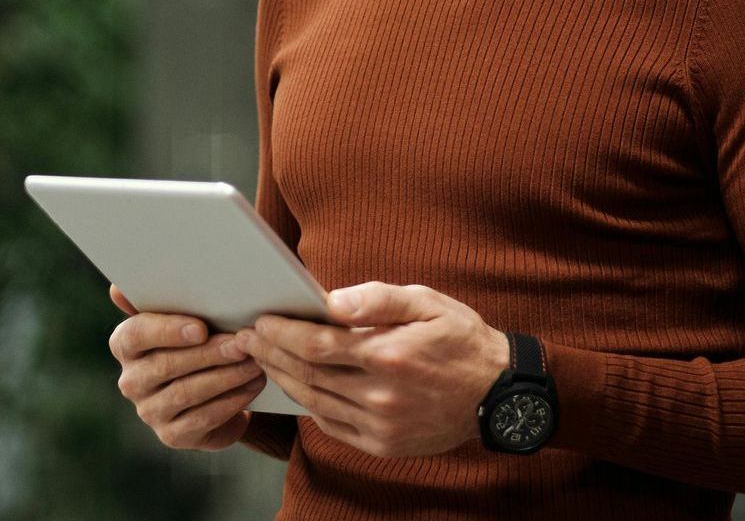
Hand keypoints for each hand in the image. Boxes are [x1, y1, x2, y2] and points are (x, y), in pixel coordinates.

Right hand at [107, 284, 265, 450]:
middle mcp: (131, 380)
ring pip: (187, 392)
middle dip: (208, 354)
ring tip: (253, 362)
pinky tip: (252, 386)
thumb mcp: (184, 317)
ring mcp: (149, 411)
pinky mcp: (172, 435)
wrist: (212, 390)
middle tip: (241, 344)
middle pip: (166, 365)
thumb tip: (119, 290)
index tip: (201, 328)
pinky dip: (231, 400)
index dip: (167, 331)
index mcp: (126, 344)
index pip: (136, 335)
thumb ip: (164, 299)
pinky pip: (203, 417)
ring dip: (225, 376)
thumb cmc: (197, 341)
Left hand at [236, 281, 510, 457]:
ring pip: (315, 402)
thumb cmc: (461, 339)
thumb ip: (377, 298)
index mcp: (390, 355)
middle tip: (246, 339)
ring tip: (263, 359)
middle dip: (272, 354)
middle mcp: (382, 395)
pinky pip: (333, 425)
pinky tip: (297, 387)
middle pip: (309, 375)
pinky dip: (309, 405)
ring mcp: (381, 425)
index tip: (260, 321)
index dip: (283, 333)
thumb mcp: (427, 302)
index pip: (318, 344)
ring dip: (283, 380)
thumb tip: (330, 299)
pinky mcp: (383, 444)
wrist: (499, 394)